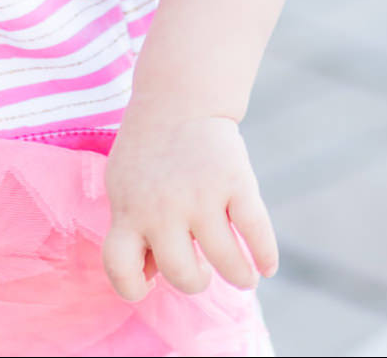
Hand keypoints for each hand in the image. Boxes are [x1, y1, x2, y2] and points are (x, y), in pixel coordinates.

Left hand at [103, 115, 276, 298]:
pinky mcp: (234, 180)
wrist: (176, 100)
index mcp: (128, 210)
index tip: (151, 279)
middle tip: (202, 268)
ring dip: (239, 276)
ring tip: (244, 275)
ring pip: (226, 263)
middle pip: (182, 275)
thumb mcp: (122, 187)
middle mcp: (162, 208)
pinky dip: (266, 255)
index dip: (133, 286)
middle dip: (195, 280)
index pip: (119, 267)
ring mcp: (201, 194)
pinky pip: (256, 231)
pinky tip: (267, 265)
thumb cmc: (148, 154)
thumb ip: (131, 229)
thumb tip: (152, 277)